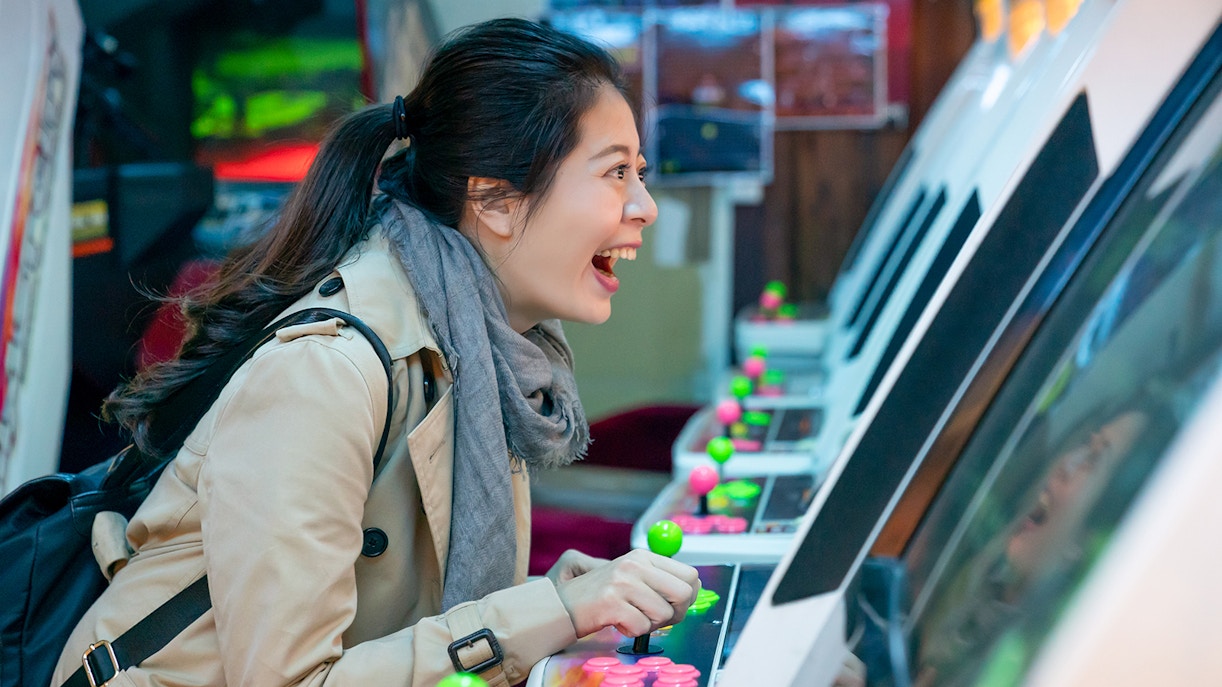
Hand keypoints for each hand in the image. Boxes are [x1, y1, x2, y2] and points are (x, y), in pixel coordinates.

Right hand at [553, 548, 700, 637]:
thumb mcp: (629, 577)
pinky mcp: (611, 603)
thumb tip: (692, 591)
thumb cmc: (598, 596)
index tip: (672, 606)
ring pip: (663, 614)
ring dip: (648, 624)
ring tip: (628, 617)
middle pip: (684, 593)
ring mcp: (622, 582)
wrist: (560, 605)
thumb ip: (658, 581)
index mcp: (642, 556)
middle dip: (675, 613)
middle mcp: (634, 565)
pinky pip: (640, 628)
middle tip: (654, 618)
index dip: (687, 596)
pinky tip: (615, 621)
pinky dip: (630, 631)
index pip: (689, 574)